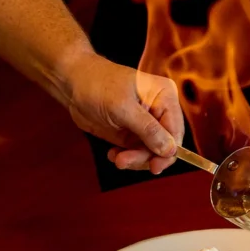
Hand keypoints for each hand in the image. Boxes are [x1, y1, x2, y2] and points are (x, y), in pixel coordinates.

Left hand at [64, 53, 183, 173]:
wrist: (73, 83)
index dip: (168, 152)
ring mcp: (146, 124)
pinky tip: (113, 154)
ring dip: (134, 160)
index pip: (176, 130)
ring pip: (150, 153)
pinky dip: (126, 158)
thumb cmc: (98, 85)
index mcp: (165, 96)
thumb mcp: (123, 108)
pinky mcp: (132, 133)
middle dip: (146, 156)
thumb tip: (170, 150)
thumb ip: (148, 130)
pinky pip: (137, 153)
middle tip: (124, 162)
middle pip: (165, 145)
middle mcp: (159, 110)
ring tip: (116, 158)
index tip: (155, 167)